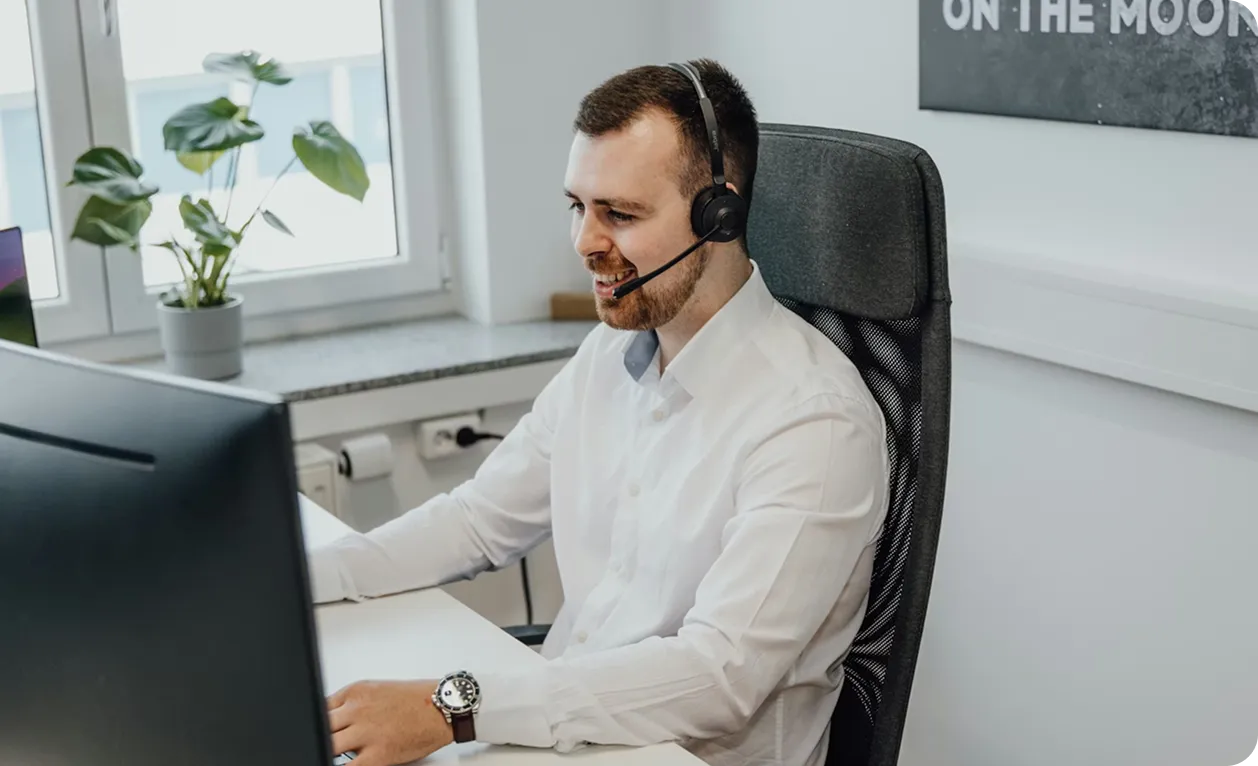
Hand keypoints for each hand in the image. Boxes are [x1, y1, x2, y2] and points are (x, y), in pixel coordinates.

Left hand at [327, 679, 453, 765]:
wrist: (443, 708)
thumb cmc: (414, 699)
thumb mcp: (376, 690)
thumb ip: (351, 703)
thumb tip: (332, 720)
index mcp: (356, 691)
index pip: (319, 706)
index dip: (315, 720)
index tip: (315, 728)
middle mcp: (357, 709)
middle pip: (319, 726)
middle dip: (318, 736)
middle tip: (321, 743)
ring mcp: (366, 732)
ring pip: (327, 746)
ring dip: (328, 750)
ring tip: (333, 753)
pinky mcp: (378, 754)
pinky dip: (340, 765)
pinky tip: (344, 763)